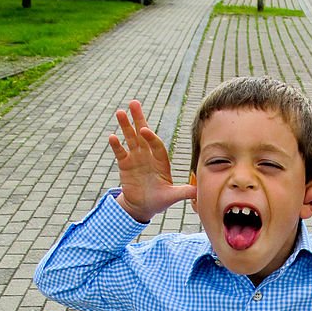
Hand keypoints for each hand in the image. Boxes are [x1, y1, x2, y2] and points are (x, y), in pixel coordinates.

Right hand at [109, 100, 196, 221]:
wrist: (142, 207)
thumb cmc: (159, 201)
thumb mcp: (172, 197)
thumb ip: (184, 192)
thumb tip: (199, 192)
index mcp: (161, 161)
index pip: (157, 145)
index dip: (151, 137)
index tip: (144, 131)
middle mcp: (148, 156)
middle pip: (143, 135)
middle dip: (139, 119)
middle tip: (134, 103)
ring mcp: (136, 158)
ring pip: (130, 139)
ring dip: (125, 126)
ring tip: (120, 112)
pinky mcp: (125, 164)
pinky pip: (120, 152)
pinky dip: (116, 145)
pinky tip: (112, 136)